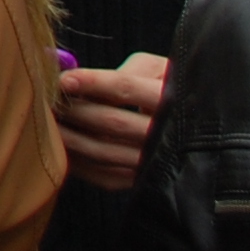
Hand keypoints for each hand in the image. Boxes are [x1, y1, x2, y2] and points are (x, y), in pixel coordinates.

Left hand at [54, 52, 166, 191]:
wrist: (204, 134)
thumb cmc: (172, 88)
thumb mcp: (159, 70)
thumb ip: (127, 71)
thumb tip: (82, 78)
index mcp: (172, 99)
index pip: (128, 88)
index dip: (94, 83)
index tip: (64, 79)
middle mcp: (166, 135)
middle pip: (111, 122)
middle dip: (74, 110)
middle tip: (45, 98)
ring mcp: (154, 163)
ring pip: (103, 150)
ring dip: (69, 136)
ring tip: (46, 120)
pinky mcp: (141, 180)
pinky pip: (104, 174)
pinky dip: (78, 161)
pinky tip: (61, 145)